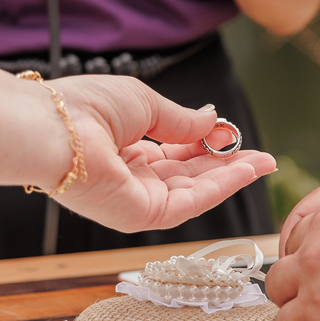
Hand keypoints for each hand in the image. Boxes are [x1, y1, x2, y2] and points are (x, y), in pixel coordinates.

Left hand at [53, 76, 276, 231]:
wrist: (56, 128)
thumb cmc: (86, 108)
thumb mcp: (145, 104)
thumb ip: (182, 121)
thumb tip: (214, 123)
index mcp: (123, 150)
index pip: (173, 153)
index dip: (206, 144)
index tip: (233, 135)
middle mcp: (130, 179)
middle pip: (188, 176)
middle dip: (227, 165)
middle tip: (262, 156)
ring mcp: (136, 200)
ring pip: (194, 191)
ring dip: (231, 177)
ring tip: (263, 162)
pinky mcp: (141, 216)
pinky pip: (189, 204)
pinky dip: (220, 188)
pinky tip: (244, 172)